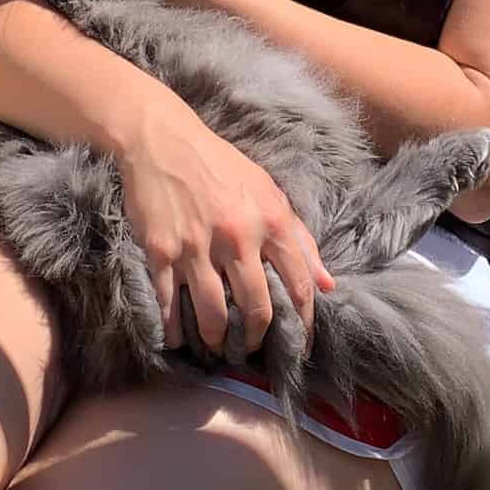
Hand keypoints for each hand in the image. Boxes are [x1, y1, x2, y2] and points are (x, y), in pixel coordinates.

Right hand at [112, 92, 333, 355]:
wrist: (164, 141)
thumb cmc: (221, 166)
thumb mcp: (268, 192)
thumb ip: (300, 239)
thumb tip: (328, 285)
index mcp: (270, 221)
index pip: (299, 285)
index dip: (304, 323)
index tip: (301, 345)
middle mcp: (237, 237)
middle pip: (256, 309)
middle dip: (255, 339)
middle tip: (249, 348)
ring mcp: (197, 247)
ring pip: (213, 314)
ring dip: (216, 339)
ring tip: (217, 345)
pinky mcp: (161, 252)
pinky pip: (169, 304)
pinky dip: (175, 328)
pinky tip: (179, 339)